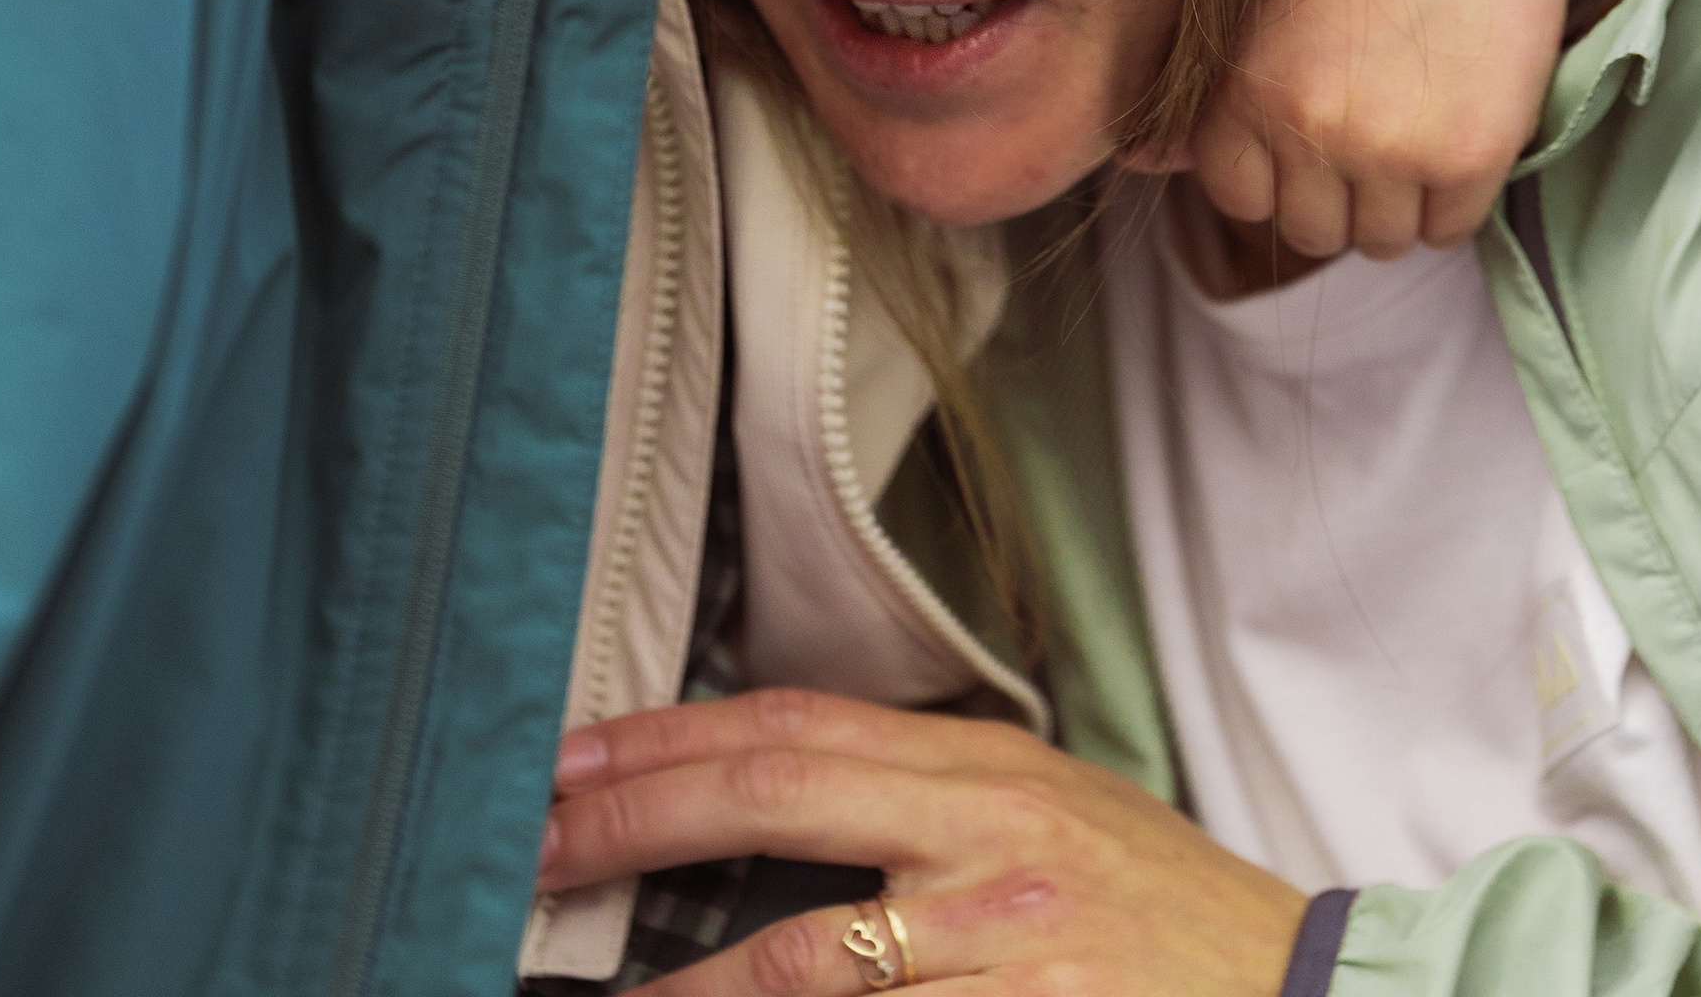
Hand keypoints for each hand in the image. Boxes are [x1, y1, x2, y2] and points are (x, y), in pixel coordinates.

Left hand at [541, 692, 1306, 994]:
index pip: (797, 729)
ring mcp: (1003, 956)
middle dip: (637, 822)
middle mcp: (986, 851)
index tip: (569, 755)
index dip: (672, 737)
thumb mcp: (1053, 820)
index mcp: (989, 776)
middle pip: (776, 809)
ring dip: (684, 991)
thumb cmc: (1168, 921)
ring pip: (803, 966)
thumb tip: (772, 791)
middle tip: (532, 840)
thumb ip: (927, 803)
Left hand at [1158, 0, 1649, 261]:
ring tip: (1419, 109)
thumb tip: (1137, 163)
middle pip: (1313, 232)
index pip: (1240, 199)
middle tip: (1376, 115)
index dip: (1280, 172)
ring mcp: (1386, 148)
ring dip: (1399, 198)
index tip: (1314, 126)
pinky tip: (1461, 115)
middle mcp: (1302, 126)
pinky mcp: (1468, 156)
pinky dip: (1456, 193)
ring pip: (1382, 240)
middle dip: (1340, 192)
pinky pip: (1451, 229)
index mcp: (1240, 86)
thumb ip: (1205, 92)